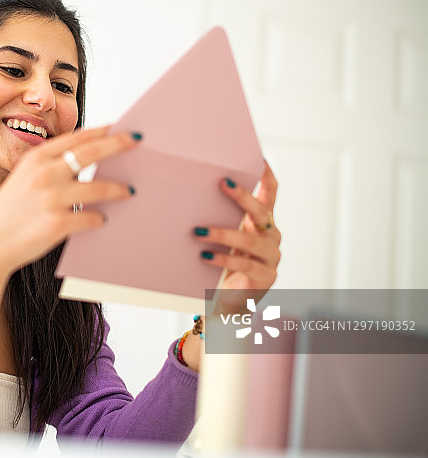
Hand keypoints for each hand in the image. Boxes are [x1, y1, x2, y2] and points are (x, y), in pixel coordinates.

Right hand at [0, 126, 139, 275]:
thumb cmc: (8, 213)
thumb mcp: (23, 179)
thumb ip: (50, 167)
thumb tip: (86, 160)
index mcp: (36, 159)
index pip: (77, 137)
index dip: (102, 131)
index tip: (120, 127)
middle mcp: (44, 174)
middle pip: (92, 152)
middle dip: (119, 144)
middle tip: (137, 141)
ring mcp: (51, 198)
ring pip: (99, 188)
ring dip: (118, 189)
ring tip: (129, 191)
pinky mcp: (58, 223)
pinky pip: (91, 218)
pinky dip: (99, 218)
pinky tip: (103, 219)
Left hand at [195, 160, 280, 313]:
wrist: (229, 301)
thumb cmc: (222, 263)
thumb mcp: (221, 237)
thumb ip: (214, 216)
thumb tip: (186, 192)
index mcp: (261, 221)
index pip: (270, 191)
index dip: (266, 173)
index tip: (257, 156)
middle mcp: (270, 235)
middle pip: (261, 210)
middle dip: (242, 195)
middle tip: (223, 182)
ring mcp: (271, 256)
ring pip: (251, 240)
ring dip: (224, 233)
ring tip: (199, 231)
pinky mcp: (266, 277)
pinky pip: (246, 265)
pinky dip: (224, 259)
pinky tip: (206, 256)